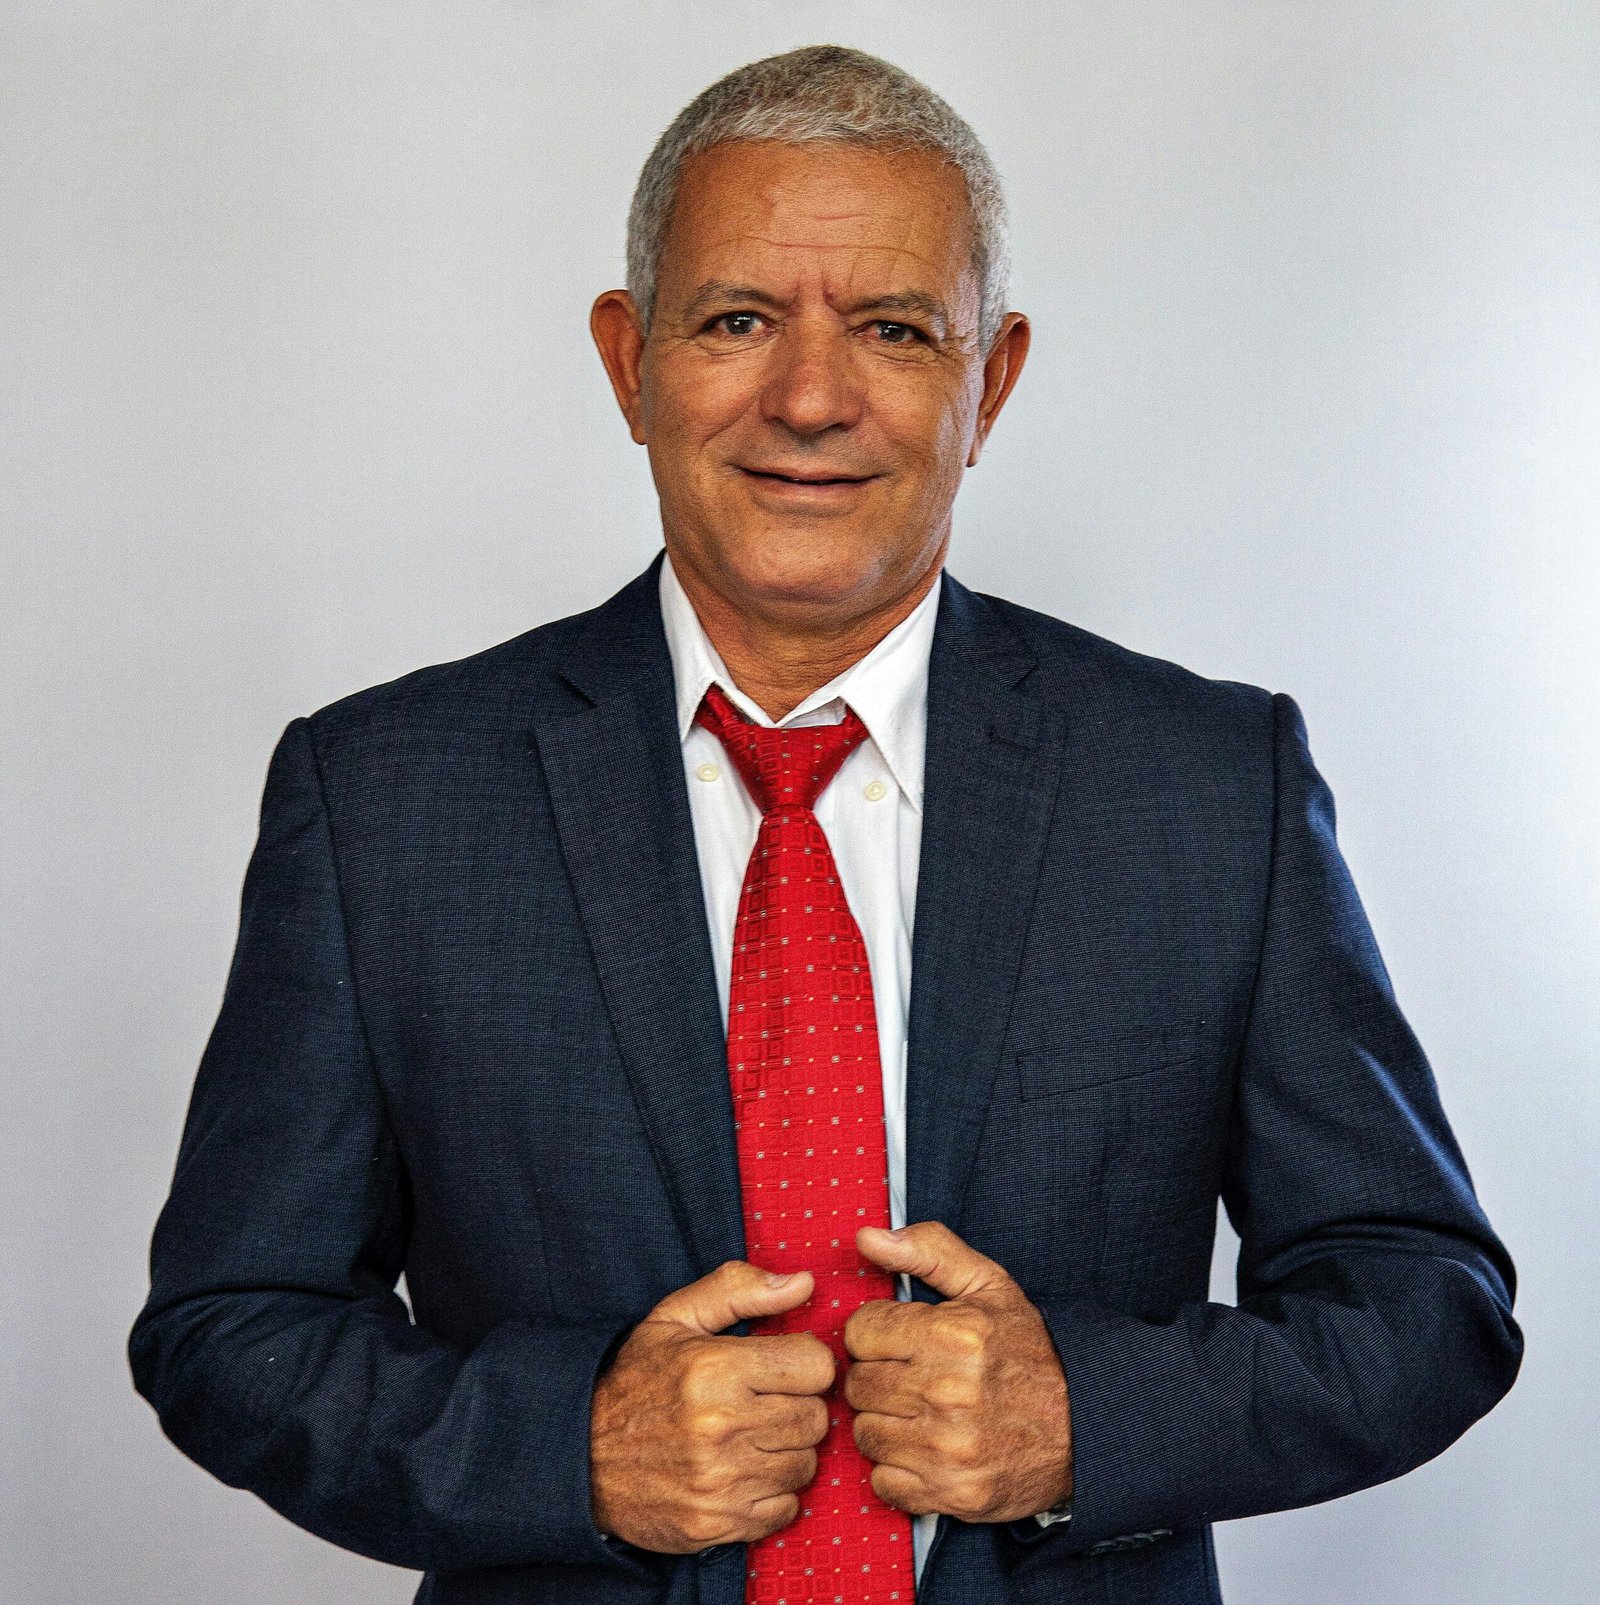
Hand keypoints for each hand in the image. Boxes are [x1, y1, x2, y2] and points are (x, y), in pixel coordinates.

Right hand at [590, 1261, 833, 1552]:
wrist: (581, 1457)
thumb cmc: (637, 1381)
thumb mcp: (676, 1317)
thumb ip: (740, 1289)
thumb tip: (804, 1283)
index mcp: (716, 1367)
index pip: (816, 1366)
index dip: (804, 1362)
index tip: (782, 1366)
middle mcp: (721, 1425)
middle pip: (816, 1418)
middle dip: (798, 1405)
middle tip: (766, 1402)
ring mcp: (720, 1480)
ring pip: (805, 1464)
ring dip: (787, 1450)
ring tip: (752, 1436)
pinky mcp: (716, 1524)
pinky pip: (786, 1508)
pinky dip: (773, 1492)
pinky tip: (744, 1472)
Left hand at [844, 1222, 1071, 1523]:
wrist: (1086, 1425)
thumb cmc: (1028, 1351)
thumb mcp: (988, 1285)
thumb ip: (927, 1251)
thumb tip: (866, 1237)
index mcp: (954, 1334)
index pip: (860, 1331)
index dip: (875, 1332)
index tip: (899, 1339)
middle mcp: (949, 1392)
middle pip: (858, 1384)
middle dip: (877, 1376)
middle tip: (909, 1377)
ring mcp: (951, 1449)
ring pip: (865, 1433)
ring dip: (884, 1422)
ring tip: (917, 1412)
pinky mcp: (954, 1495)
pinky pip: (884, 1482)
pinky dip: (898, 1469)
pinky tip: (924, 1449)